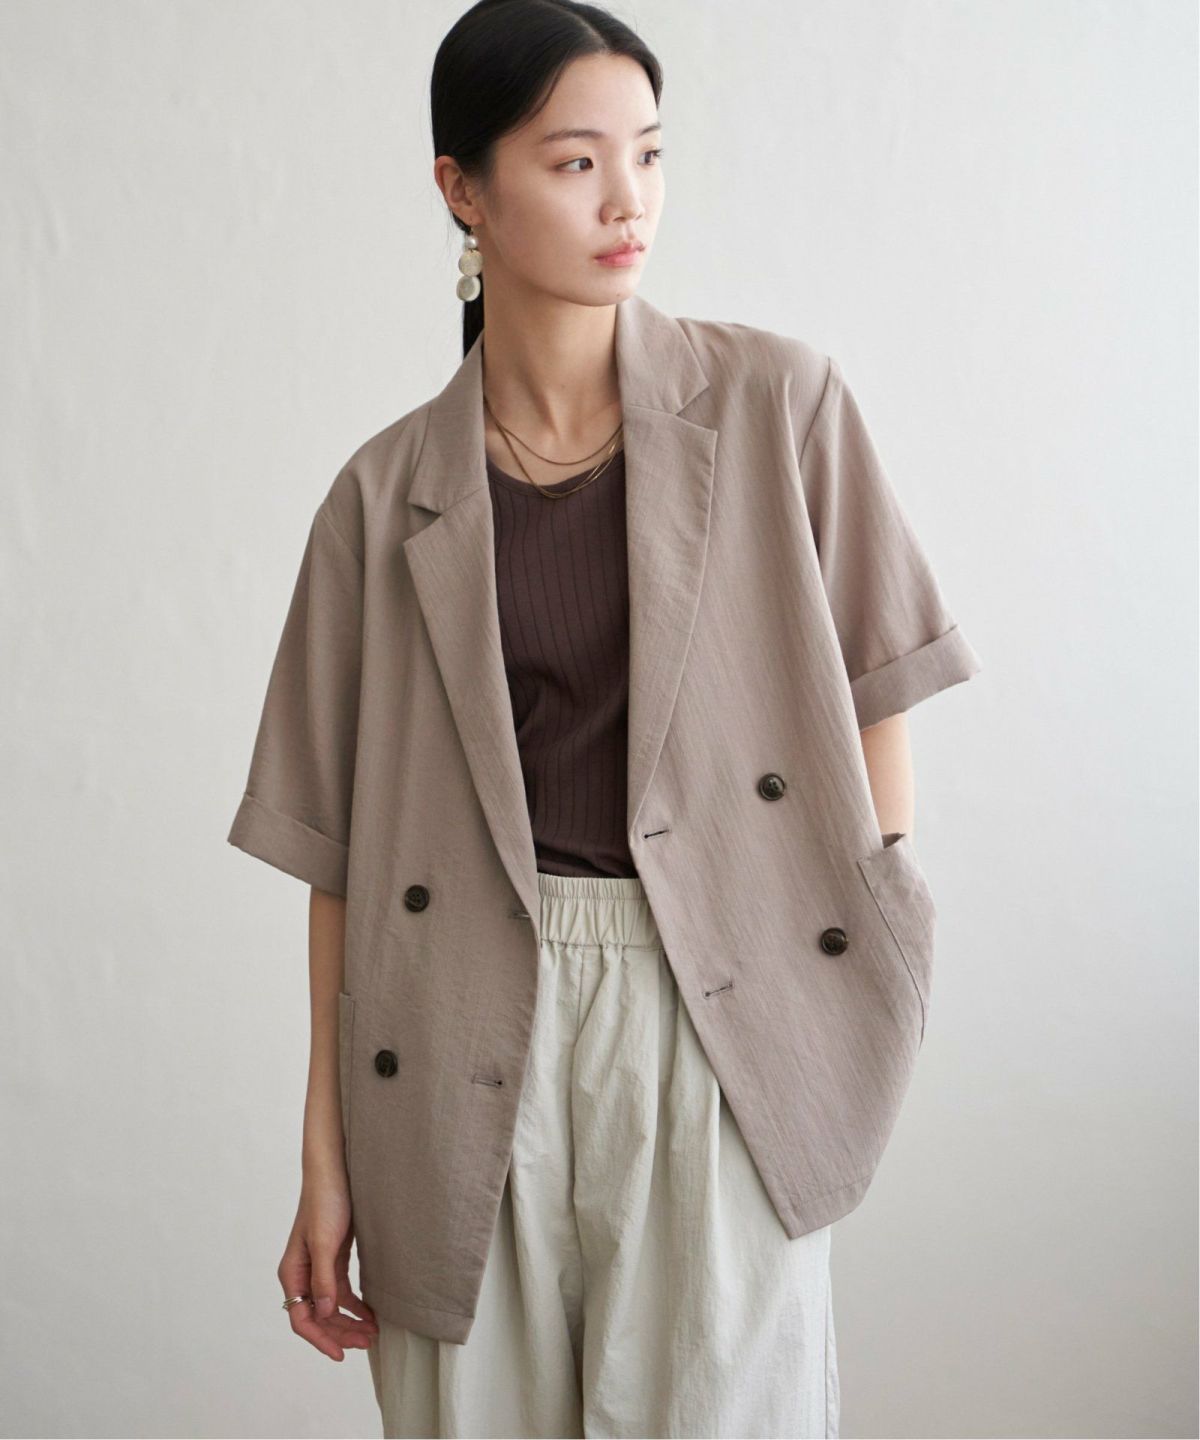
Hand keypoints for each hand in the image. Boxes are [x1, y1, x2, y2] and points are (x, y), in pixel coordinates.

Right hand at [278, 1171, 378, 1359]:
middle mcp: (302, 1274)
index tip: (342, 1354)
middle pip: (318, 1316)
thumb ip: (323, 1279)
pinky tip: (369, 1313)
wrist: (335, 1169)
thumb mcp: (325, 1241)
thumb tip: (323, 1313)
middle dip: (341, 1332)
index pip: (302, 1319)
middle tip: (367, 1342)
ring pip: (331, 1306)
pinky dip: (354, 1304)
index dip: (321, 1339)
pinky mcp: (333, 1257)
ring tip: (372, 1333)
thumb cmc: (326, 1200)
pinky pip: (341, 1291)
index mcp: (292, 1273)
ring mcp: (318, 1266)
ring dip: (349, 1321)